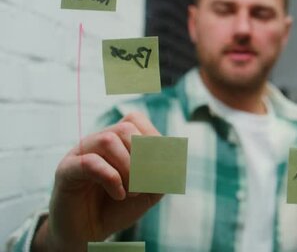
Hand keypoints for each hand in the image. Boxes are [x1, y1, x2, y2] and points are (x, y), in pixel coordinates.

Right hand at [32, 112, 163, 251]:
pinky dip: (112, 179)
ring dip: (128, 168)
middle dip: (142, 158)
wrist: (89, 233)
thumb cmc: (119, 207)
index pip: (136, 120)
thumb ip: (164, 173)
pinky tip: (118, 195)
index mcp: (117, 141)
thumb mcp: (150, 190)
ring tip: (132, 192)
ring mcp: (80, 153)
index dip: (154, 141)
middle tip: (143, 185)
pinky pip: (90, 163)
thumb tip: (174, 158)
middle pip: (125, 128)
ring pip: (108, 140)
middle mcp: (97, 141)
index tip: (157, 170)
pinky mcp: (66, 170)